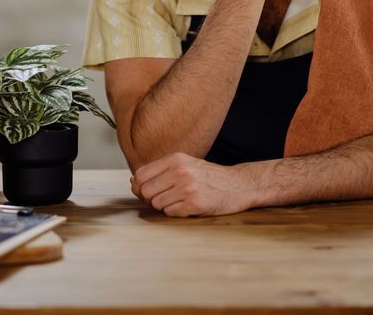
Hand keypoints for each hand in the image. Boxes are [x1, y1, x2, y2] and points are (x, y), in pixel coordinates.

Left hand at [131, 152, 254, 216]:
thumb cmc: (208, 176)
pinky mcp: (195, 204)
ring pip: (157, 204)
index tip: (147, 191)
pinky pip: (170, 213)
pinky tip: (187, 206)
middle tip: (165, 198)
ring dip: (164, 206)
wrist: (238, 185)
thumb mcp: (185, 164)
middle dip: (151, 199)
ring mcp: (188, 188)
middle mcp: (180, 171)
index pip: (141, 175)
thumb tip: (133, 181)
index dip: (139, 186)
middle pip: (146, 191)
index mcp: (175, 159)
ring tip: (179, 200)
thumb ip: (160, 170)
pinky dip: (175, 212)